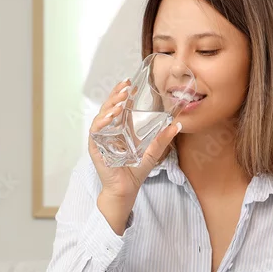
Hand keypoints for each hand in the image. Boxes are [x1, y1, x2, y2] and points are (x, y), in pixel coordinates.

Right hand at [88, 79, 181, 225]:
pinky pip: (95, 131)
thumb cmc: (136, 171)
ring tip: (120, 100)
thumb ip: (162, 139)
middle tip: (125, 87)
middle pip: (109, 107)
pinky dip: (102, 122)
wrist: (126, 188)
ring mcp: (101, 138)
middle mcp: (109, 131)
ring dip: (110, 106)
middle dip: (116, 95)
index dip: (122, 94)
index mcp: (120, 129)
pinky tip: (111, 116)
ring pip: (102, 116)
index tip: (130, 83)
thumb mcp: (152, 152)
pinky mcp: (95, 147)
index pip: (119, 106)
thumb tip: (177, 125)